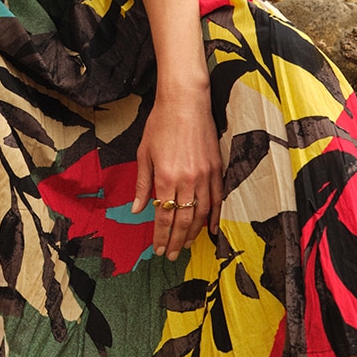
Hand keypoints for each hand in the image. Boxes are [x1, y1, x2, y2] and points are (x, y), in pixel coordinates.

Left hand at [130, 86, 221, 258]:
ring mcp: (205, 175)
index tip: (158, 249)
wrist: (185, 101)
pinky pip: (218, 198)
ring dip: (194, 233)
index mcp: (165, 177)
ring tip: (186, 246)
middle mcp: (187, 179)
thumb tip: (138, 210)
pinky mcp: (217, 168)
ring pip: (202, 213)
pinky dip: (216, 216)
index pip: (164, 216)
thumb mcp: (144, 153)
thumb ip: (143, 184)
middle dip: (177, 240)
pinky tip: (212, 229)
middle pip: (184, 220)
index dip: (161, 236)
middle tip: (171, 255)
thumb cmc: (160, 124)